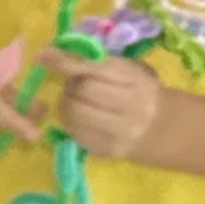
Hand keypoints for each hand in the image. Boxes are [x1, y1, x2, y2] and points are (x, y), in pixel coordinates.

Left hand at [48, 53, 171, 161]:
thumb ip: (92, 60)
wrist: (160, 128)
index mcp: (136, 81)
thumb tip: (49, 53)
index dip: (67, 61)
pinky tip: (79, 117)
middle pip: (84, 90)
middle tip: (74, 84)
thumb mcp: (124, 69)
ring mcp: (119, 132)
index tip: (44, 55)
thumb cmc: (136, 90)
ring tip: (74, 100)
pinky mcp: (106, 150)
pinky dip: (69, 121)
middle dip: (71, 84)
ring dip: (67, 103)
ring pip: (74, 112)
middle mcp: (132, 107)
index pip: (96, 68)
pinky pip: (73, 132)